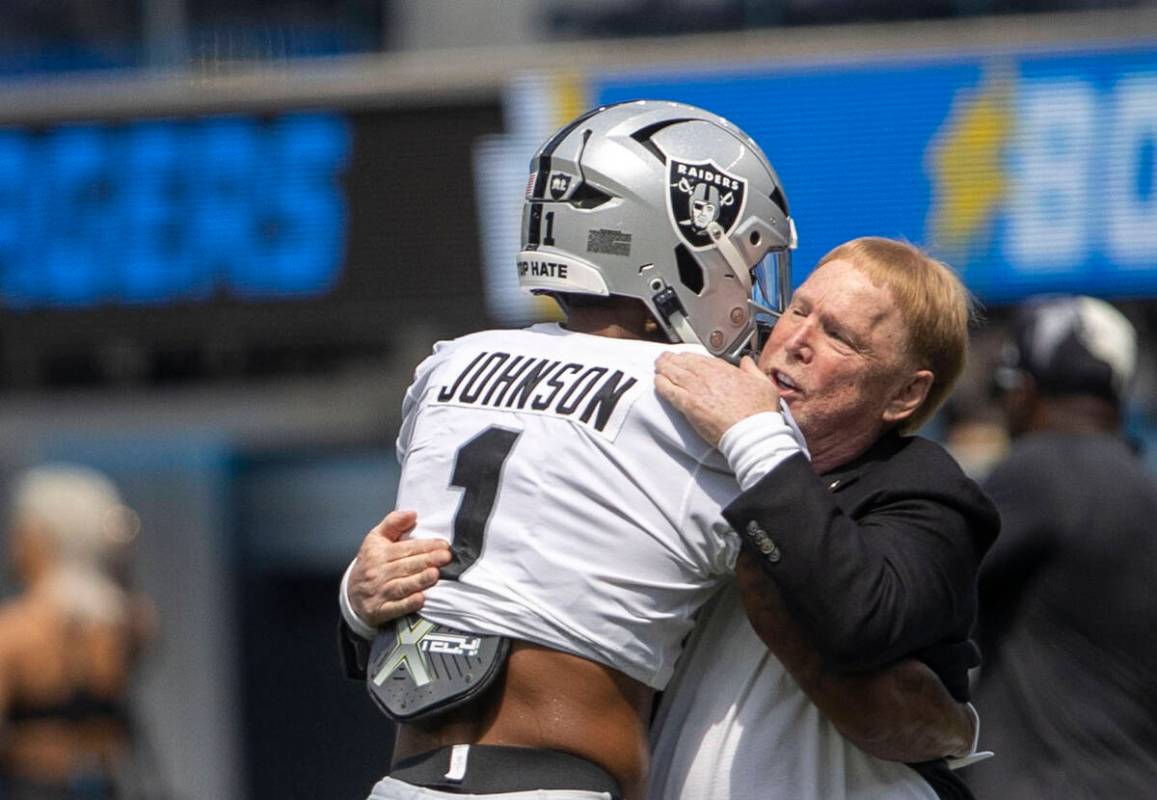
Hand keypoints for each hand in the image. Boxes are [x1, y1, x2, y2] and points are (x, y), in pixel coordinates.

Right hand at [348, 510, 450, 626]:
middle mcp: (377, 573)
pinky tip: (421, 599)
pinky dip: (408, 604)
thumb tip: (412, 513)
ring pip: (401, 586)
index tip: (443, 545)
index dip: (425, 546)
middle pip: (405, 566)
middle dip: (427, 561)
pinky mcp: (379, 611)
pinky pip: (395, 608)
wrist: (351, 594)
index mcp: (378, 553)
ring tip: (435, 574)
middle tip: (445, 557)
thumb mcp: (375, 539)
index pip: (405, 548)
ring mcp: (378, 593)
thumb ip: (393, 523)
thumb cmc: (370, 563)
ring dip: (419, 581)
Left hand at [655, 353, 779, 445]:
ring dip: (664, 368)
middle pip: (684, 363)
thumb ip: (752, 370)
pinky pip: (669, 391)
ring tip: (658, 366)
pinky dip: (661, 385)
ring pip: (674, 373)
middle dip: (673, 359)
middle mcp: (708, 377)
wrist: (752, 432)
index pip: (701, 358)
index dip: (690, 357)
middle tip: (664, 358)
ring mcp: (697, 390)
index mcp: (725, 370)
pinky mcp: (689, 406)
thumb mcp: (764, 383)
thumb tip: (746, 361)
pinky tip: (657, 382)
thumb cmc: (759, 413)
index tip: (685, 357)